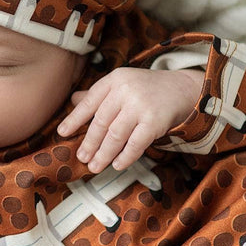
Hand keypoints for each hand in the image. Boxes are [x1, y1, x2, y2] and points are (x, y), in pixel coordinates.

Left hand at [57, 67, 204, 173]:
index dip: (74, 119)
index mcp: (115, 79)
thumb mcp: (122, 84)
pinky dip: (125, 156)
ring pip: (116, 135)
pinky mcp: (155, 121)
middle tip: (82, 157)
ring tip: (95, 166)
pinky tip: (117, 165)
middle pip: (101, 121)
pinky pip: (135, 144)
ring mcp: (141, 105)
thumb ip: (99, 94)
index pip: (89, 102)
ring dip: (104, 154)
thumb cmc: (147, 89)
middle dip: (89, 143)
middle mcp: (126, 90)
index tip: (62, 133)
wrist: (182, 89)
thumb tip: (73, 101)